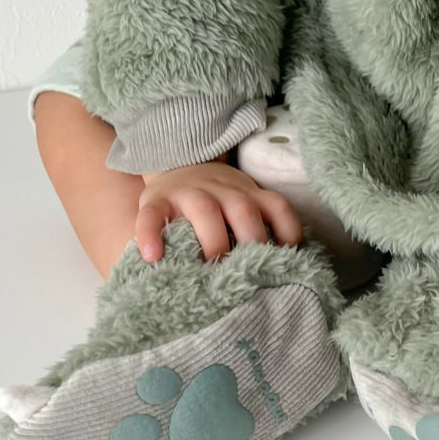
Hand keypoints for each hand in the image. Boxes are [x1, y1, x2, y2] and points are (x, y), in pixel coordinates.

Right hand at [135, 156, 303, 262]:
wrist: (179, 165)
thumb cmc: (218, 200)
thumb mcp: (244, 203)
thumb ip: (260, 227)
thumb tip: (285, 272)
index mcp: (249, 195)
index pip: (278, 208)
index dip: (287, 232)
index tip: (289, 259)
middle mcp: (224, 191)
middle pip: (243, 210)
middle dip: (251, 240)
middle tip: (249, 274)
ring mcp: (189, 193)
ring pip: (205, 211)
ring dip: (213, 240)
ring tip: (210, 269)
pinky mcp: (157, 200)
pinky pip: (151, 216)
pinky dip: (150, 234)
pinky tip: (153, 257)